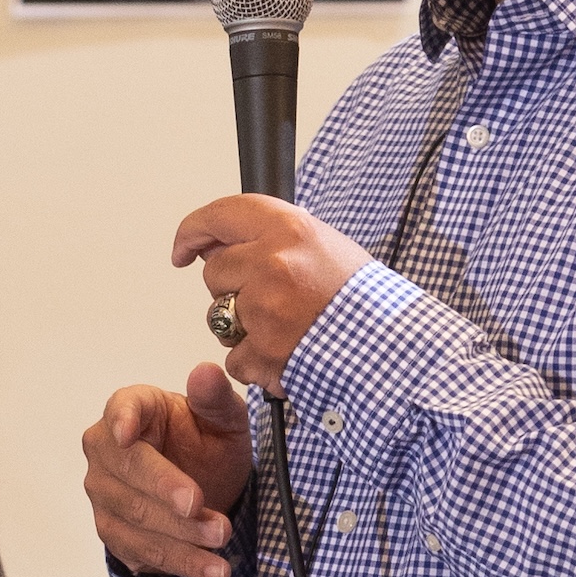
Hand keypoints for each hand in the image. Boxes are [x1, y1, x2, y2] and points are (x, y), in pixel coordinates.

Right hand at [82, 363, 250, 576]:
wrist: (207, 481)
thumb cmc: (208, 438)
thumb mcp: (224, 417)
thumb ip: (215, 397)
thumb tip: (206, 371)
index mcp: (134, 408)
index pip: (121, 409)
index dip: (123, 420)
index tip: (128, 434)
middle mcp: (107, 451)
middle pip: (128, 473)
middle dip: (165, 494)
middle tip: (200, 505)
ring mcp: (105, 495)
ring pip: (134, 519)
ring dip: (179, 535)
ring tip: (221, 540)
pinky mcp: (115, 533)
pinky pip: (142, 552)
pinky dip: (180, 563)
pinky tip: (211, 568)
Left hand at [173, 194, 371, 395]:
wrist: (391, 345)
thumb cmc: (361, 297)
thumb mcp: (322, 244)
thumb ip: (270, 238)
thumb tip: (216, 243)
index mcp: (289, 229)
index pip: (222, 215)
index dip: (194, 230)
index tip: (184, 247)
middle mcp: (272, 263)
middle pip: (214, 272)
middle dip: (232, 287)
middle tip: (272, 297)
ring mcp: (265, 309)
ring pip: (219, 316)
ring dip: (242, 326)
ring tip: (286, 326)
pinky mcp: (262, 350)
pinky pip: (235, 357)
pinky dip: (256, 361)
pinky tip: (287, 351)